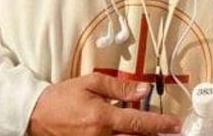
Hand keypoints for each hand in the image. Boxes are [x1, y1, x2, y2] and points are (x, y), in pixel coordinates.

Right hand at [27, 73, 180, 135]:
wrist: (37, 114)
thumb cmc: (63, 97)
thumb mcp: (91, 83)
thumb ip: (119, 87)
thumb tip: (143, 90)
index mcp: (102, 117)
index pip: (138, 122)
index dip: (160, 124)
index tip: (175, 124)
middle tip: (171, 131)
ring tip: (156, 133)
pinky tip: (132, 134)